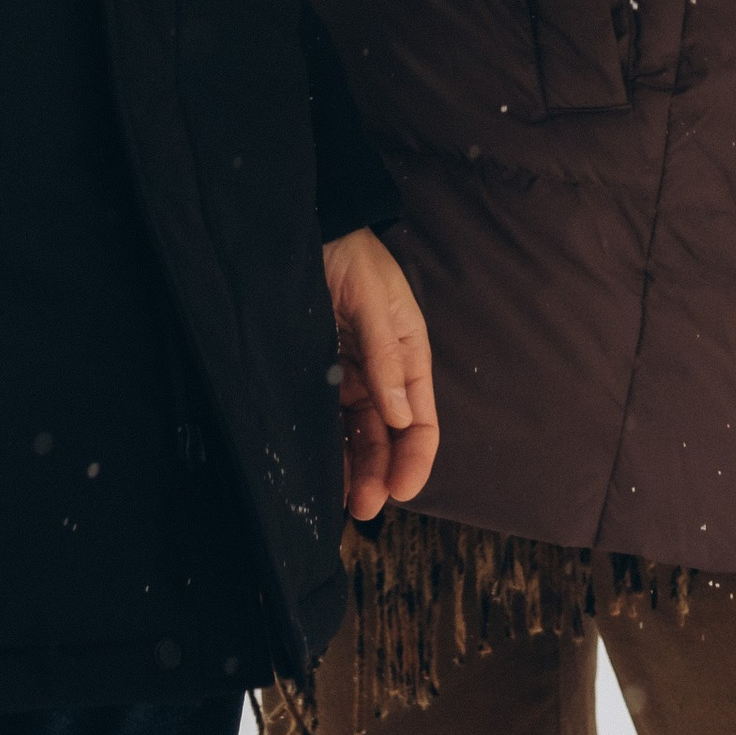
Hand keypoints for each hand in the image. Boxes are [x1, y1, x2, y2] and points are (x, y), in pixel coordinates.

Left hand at [323, 226, 437, 520]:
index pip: (422, 420)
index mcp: (409, 357)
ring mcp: (350, 378)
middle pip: (389, 437)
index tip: (402, 489)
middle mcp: (383, 375)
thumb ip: (385, 355)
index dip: (416, 458)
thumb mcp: (373, 300)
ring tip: (344, 501)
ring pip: (358, 436)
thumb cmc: (353, 256)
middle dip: (381, 473)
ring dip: (355, 469)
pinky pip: (327, 420)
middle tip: (364, 505)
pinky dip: (328, 448)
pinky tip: (320, 471)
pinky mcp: (319, 377)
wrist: (314, 229)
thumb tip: (401, 415)